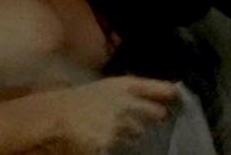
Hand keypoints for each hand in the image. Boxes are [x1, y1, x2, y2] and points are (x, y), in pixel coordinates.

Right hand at [53, 75, 178, 153]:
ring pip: (138, 132)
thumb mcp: (103, 88)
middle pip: (156, 112)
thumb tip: (148, 97)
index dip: (167, 92)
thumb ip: (126, 93)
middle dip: (154, 116)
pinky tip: (104, 137)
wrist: (54, 117)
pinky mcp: (111, 142)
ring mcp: (120, 124)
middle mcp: (126, 103)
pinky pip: (121, 144)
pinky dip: (116, 142)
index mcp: (124, 85)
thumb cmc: (76, 99)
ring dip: (132, 132)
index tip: (176, 94)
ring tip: (116, 127)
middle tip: (150, 117)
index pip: (158, 88)